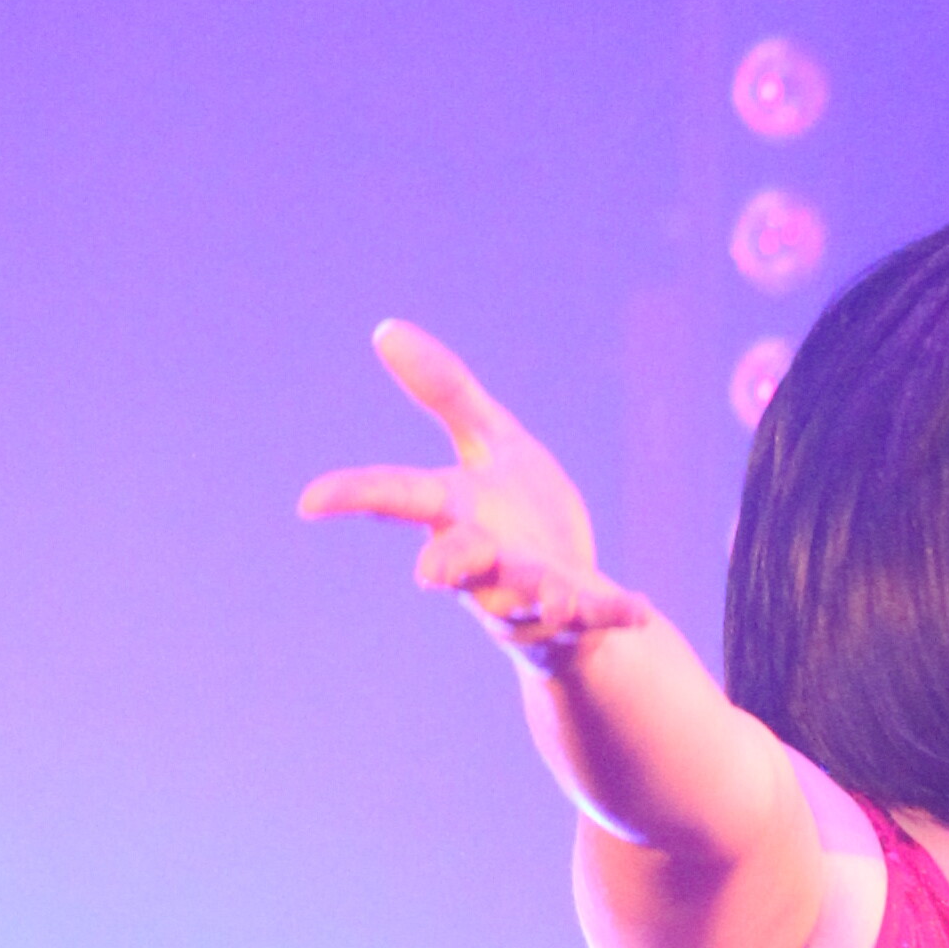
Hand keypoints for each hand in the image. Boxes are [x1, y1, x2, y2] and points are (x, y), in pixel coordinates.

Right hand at [299, 321, 649, 668]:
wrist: (573, 594)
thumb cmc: (520, 514)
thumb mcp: (491, 442)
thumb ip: (446, 392)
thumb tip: (386, 328)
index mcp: (456, 511)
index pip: (398, 497)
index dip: (354, 496)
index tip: (308, 502)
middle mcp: (484, 559)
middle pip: (457, 561)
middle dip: (448, 565)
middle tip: (429, 576)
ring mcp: (530, 593)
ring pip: (525, 599)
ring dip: (540, 597)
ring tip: (557, 596)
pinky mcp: (578, 615)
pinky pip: (595, 618)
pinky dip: (612, 614)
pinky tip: (639, 609)